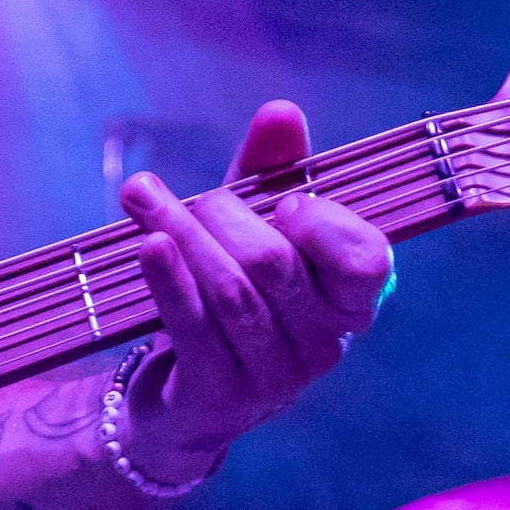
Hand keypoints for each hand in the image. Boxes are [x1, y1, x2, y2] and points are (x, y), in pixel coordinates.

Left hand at [112, 99, 393, 478]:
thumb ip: (273, 173)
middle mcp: (323, 345)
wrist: (182, 394)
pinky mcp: (223, 398)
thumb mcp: (253, 227)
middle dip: (220, 214)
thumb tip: (281, 112)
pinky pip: (194, 327)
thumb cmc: (231, 294)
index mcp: (349, 302)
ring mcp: (275, 378)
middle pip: (275, 261)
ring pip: (230, 291)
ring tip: (143, 198)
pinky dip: (168, 280)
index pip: (366, 260)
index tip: (284, 201)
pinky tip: (147, 244)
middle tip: (179, 198)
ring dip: (181, 234)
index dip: (323, 223)